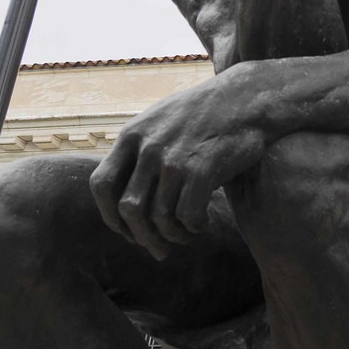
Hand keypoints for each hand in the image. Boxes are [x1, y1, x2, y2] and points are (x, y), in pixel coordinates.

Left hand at [91, 72, 268, 258]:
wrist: (247, 98)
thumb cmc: (206, 115)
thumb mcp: (160, 122)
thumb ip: (139, 151)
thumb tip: (126, 197)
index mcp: (132, 136)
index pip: (101, 185)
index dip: (110, 215)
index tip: (127, 230)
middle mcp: (148, 148)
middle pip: (129, 209)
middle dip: (142, 237)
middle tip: (158, 249)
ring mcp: (174, 159)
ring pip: (159, 217)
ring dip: (173, 236)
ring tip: (186, 236)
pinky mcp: (202, 169)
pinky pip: (187, 216)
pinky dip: (194, 228)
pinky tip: (203, 223)